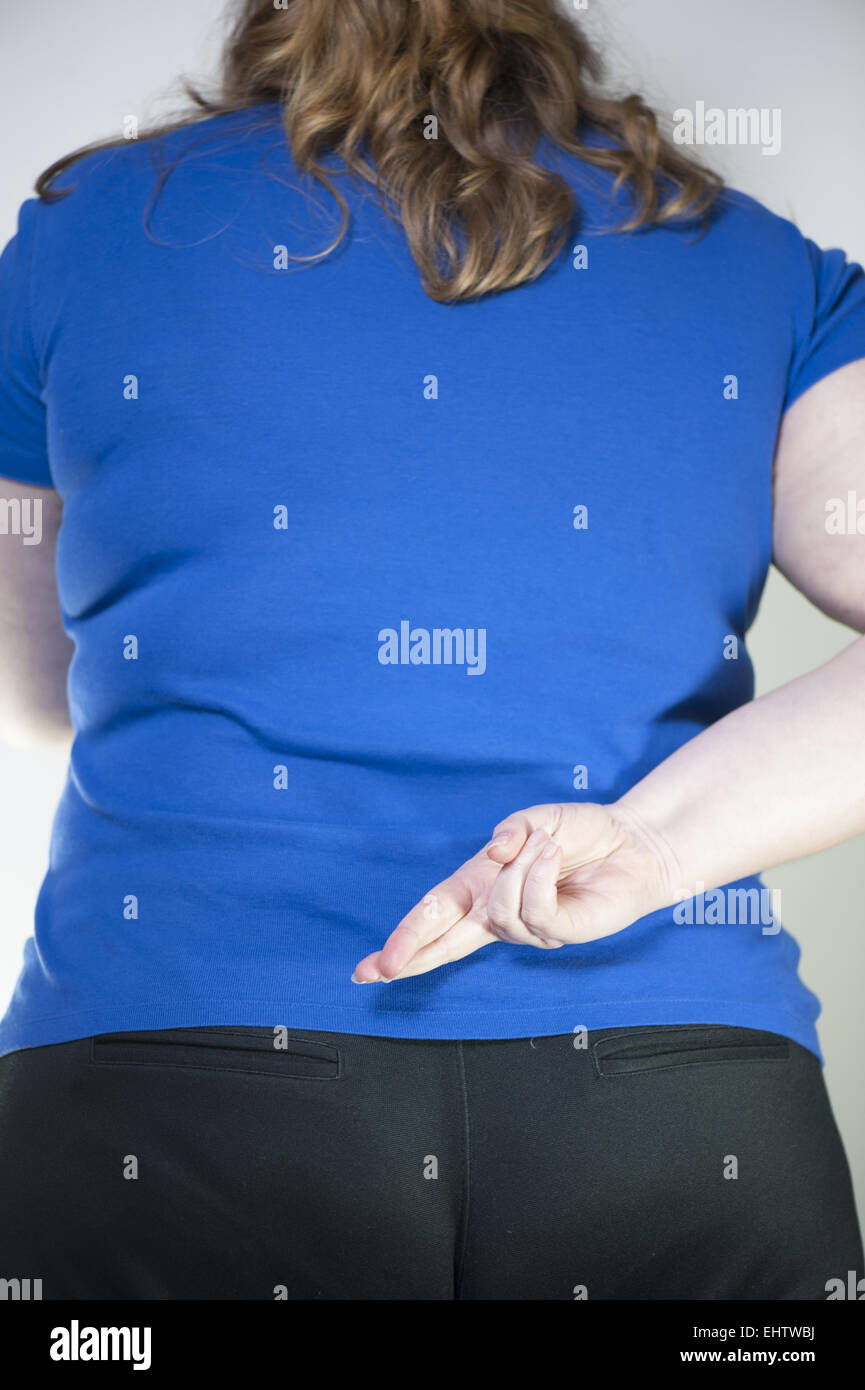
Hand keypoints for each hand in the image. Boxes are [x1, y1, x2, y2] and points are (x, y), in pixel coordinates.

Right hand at [351, 800, 679, 982]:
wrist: (632, 843)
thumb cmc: (580, 833)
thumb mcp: (537, 818)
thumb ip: (511, 830)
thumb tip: (493, 854)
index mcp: (481, 889)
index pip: (435, 916)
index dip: (405, 941)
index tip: (370, 968)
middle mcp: (499, 914)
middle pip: (446, 942)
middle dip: (411, 954)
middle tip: (376, 971)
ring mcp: (530, 928)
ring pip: (500, 911)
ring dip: (520, 870)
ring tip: (545, 845)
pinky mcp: (561, 932)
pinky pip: (534, 911)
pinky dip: (538, 876)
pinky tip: (551, 855)